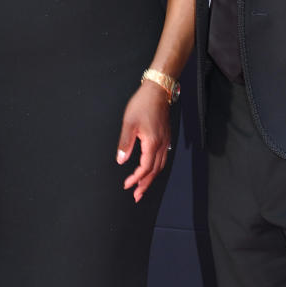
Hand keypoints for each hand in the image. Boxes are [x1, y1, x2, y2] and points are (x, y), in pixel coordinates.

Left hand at [116, 82, 171, 202]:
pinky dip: (156, 168)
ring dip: (151, 178)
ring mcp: (165, 141)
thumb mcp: (129, 123)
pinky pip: (163, 158)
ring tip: (143, 186)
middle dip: (145, 184)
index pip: (145, 168)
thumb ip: (125, 144)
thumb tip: (120, 160)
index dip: (136, 179)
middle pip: (155, 171)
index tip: (127, 185)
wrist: (157, 90)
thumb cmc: (142, 104)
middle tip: (137, 195)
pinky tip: (151, 169)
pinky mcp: (165, 137)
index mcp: (152, 143)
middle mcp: (161, 144)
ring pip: (160, 166)